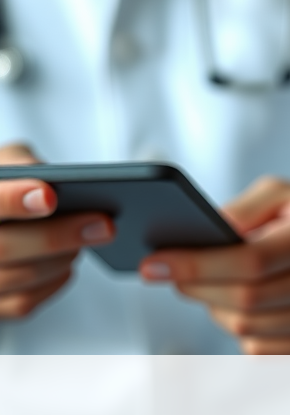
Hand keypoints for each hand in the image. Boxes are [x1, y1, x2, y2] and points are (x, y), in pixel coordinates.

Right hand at [0, 144, 113, 319]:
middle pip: (3, 248)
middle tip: (105, 223)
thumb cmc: (7, 183)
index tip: (50, 196)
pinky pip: (24, 302)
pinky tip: (68, 261)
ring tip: (93, 235)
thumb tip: (60, 184)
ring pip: (19, 277)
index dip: (13, 201)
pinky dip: (54, 280)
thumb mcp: (10, 162)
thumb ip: (26, 166)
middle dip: (57, 236)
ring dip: (62, 257)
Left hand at [140, 177, 289, 353]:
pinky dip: (242, 327)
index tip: (155, 263)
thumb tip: (200, 239)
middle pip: (244, 301)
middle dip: (196, 287)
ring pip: (247, 327)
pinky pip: (261, 347)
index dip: (197, 265)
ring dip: (216, 307)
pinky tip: (249, 302)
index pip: (251, 261)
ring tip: (216, 282)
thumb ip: (242, 210)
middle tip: (172, 271)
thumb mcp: (287, 192)